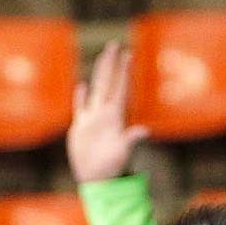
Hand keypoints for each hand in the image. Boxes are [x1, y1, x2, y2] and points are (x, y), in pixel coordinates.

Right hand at [68, 41, 149, 183]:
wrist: (96, 180)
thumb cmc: (111, 168)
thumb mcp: (122, 152)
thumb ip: (131, 139)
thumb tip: (145, 131)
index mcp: (114, 116)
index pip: (119, 87)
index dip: (123, 70)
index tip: (127, 53)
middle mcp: (104, 114)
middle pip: (107, 82)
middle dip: (110, 63)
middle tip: (114, 44)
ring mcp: (92, 119)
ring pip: (95, 89)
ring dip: (98, 73)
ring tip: (102, 58)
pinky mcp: (80, 127)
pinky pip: (80, 107)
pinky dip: (81, 96)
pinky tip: (82, 85)